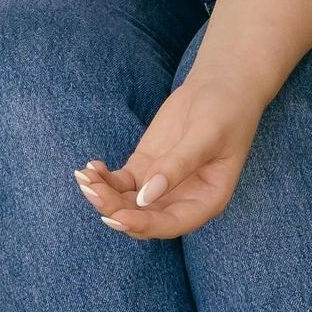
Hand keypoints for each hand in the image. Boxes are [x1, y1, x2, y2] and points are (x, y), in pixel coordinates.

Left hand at [72, 72, 264, 239]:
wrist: (221, 86)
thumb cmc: (226, 111)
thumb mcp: (207, 135)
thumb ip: (178, 166)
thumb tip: (144, 197)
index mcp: (207, 200)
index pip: (172, 224)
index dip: (143, 224)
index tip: (116, 216)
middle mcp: (182, 199)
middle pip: (143, 217)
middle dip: (115, 209)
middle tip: (92, 191)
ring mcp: (160, 185)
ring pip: (126, 203)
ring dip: (104, 196)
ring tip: (85, 178)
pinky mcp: (145, 169)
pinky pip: (119, 184)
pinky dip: (103, 180)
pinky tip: (90, 168)